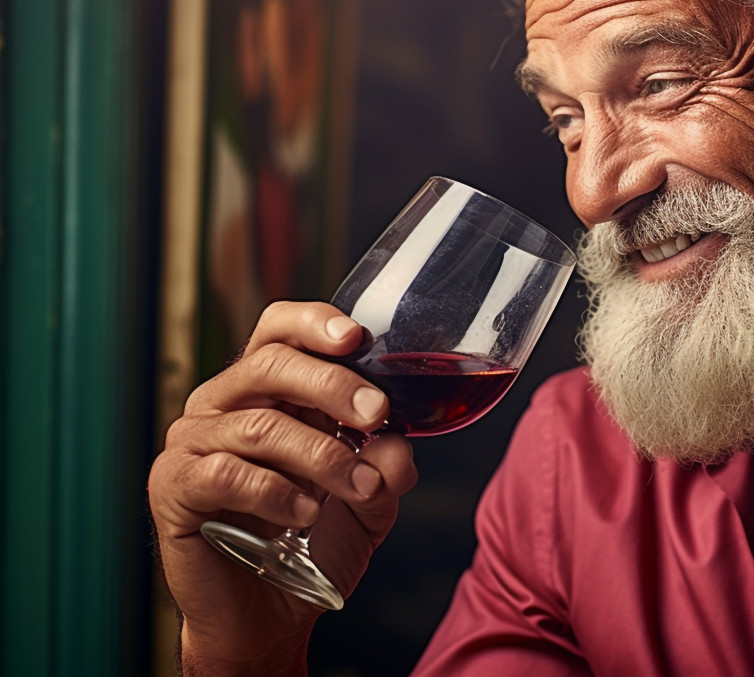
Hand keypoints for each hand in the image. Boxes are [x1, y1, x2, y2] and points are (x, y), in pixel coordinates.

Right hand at [148, 301, 417, 672]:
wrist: (270, 615)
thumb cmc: (313, 545)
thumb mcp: (369, 501)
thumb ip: (387, 467)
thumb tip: (395, 444)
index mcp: (267, 390)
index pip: (279, 331)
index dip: (313, 323)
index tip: (356, 336)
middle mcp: (223, 404)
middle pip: (271, 364)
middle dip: (332, 385)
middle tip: (375, 413)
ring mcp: (193, 442)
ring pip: (259, 424)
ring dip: (321, 454)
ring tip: (358, 485)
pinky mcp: (173, 486)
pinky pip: (227, 473)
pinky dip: (277, 492)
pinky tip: (306, 514)